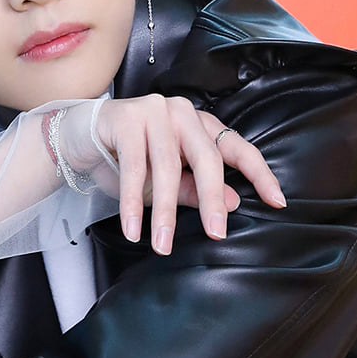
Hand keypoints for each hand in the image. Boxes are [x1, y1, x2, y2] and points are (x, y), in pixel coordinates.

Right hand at [72, 95, 285, 253]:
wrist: (78, 137)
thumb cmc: (128, 158)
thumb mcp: (166, 180)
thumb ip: (196, 189)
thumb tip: (233, 204)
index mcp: (200, 125)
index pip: (238, 148)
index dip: (259, 174)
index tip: (277, 202)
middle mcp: (182, 113)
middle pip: (207, 159)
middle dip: (211, 201)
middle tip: (216, 234)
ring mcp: (154, 112)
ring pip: (168, 169)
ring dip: (164, 213)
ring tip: (162, 246)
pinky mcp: (126, 119)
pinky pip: (134, 169)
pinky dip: (133, 204)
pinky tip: (135, 230)